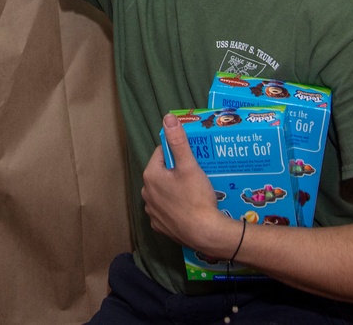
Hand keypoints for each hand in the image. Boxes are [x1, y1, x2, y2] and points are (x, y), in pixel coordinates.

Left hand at [142, 113, 238, 256]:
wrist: (206, 233)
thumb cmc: (197, 198)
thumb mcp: (189, 165)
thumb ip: (178, 141)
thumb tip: (168, 118)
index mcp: (151, 175)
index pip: (162, 154)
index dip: (178, 153)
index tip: (192, 158)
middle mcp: (146, 193)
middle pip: (162, 173)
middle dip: (176, 172)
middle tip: (196, 174)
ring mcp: (152, 212)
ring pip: (164, 192)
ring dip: (175, 190)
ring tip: (194, 192)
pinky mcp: (160, 226)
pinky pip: (166, 210)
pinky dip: (175, 208)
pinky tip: (189, 208)